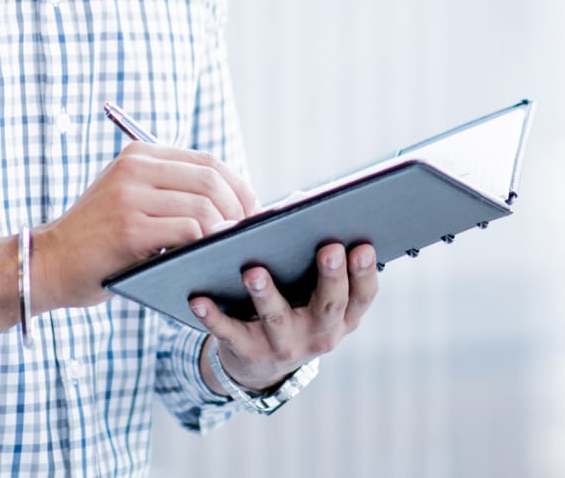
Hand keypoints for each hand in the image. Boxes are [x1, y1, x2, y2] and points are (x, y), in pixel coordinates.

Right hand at [33, 143, 260, 310]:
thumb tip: (235, 206)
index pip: (207, 162)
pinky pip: (186, 230)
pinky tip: (208, 256)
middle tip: (248, 233)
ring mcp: (130, 196)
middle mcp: (135, 167)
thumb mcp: (132, 200)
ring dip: (225, 228)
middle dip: (239, 208)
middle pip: (210, 178)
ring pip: (203, 204)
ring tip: (230, 247)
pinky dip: (205, 243)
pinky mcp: (128, 228)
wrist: (48, 263)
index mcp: (140, 154)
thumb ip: (171, 193)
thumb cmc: (100, 240)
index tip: (253, 212)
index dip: (239, 187)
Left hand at [192, 241, 379, 391]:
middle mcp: (321, 334)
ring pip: (277, 319)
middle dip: (331, 276)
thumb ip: (311, 249)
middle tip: (329, 248)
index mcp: (343, 315)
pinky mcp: (249, 352)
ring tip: (253, 271)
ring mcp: (285, 346)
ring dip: (266, 294)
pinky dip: (214, 317)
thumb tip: (300, 201)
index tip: (363, 246)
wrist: (260, 363)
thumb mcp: (312, 287)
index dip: (365, 273)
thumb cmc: (294, 305)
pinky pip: (230, 333)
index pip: (362, 295)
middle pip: (329, 305)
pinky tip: (199, 300)